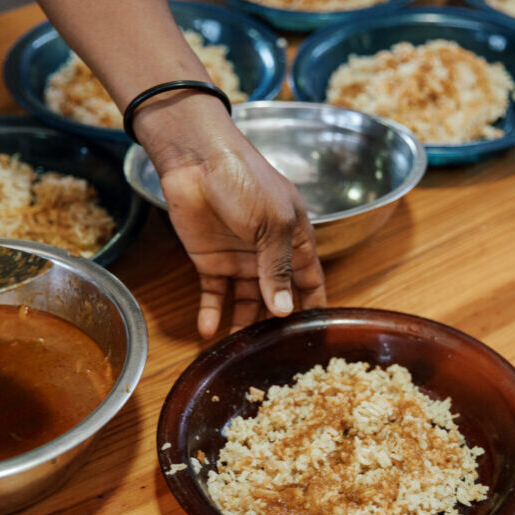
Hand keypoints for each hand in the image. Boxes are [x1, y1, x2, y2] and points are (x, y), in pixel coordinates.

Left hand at [139, 94, 325, 337]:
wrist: (197, 161)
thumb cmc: (246, 180)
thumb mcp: (273, 224)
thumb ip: (278, 268)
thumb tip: (286, 309)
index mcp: (295, 239)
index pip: (311, 280)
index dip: (314, 305)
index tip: (317, 336)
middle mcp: (269, 254)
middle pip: (278, 297)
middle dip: (277, 324)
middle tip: (276, 353)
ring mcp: (239, 259)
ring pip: (246, 303)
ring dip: (244, 325)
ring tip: (240, 350)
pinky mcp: (210, 262)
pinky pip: (214, 296)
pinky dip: (212, 314)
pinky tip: (209, 332)